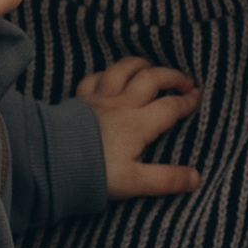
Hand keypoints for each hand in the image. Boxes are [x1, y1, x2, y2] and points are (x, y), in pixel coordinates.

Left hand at [77, 57, 202, 202]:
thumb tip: (196, 178)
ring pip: (123, 70)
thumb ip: (166, 179)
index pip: (170, 107)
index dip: (186, 102)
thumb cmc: (93, 173)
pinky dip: (106, 73)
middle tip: (185, 81)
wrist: (50, 161)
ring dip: (141, 65)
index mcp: (138, 124)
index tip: (197, 98)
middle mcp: (121, 105)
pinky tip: (111, 76)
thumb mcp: (134, 182)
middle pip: (152, 79)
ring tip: (152, 67)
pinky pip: (94, 78)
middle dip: (172, 76)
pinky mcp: (79, 99)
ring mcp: (99, 99)